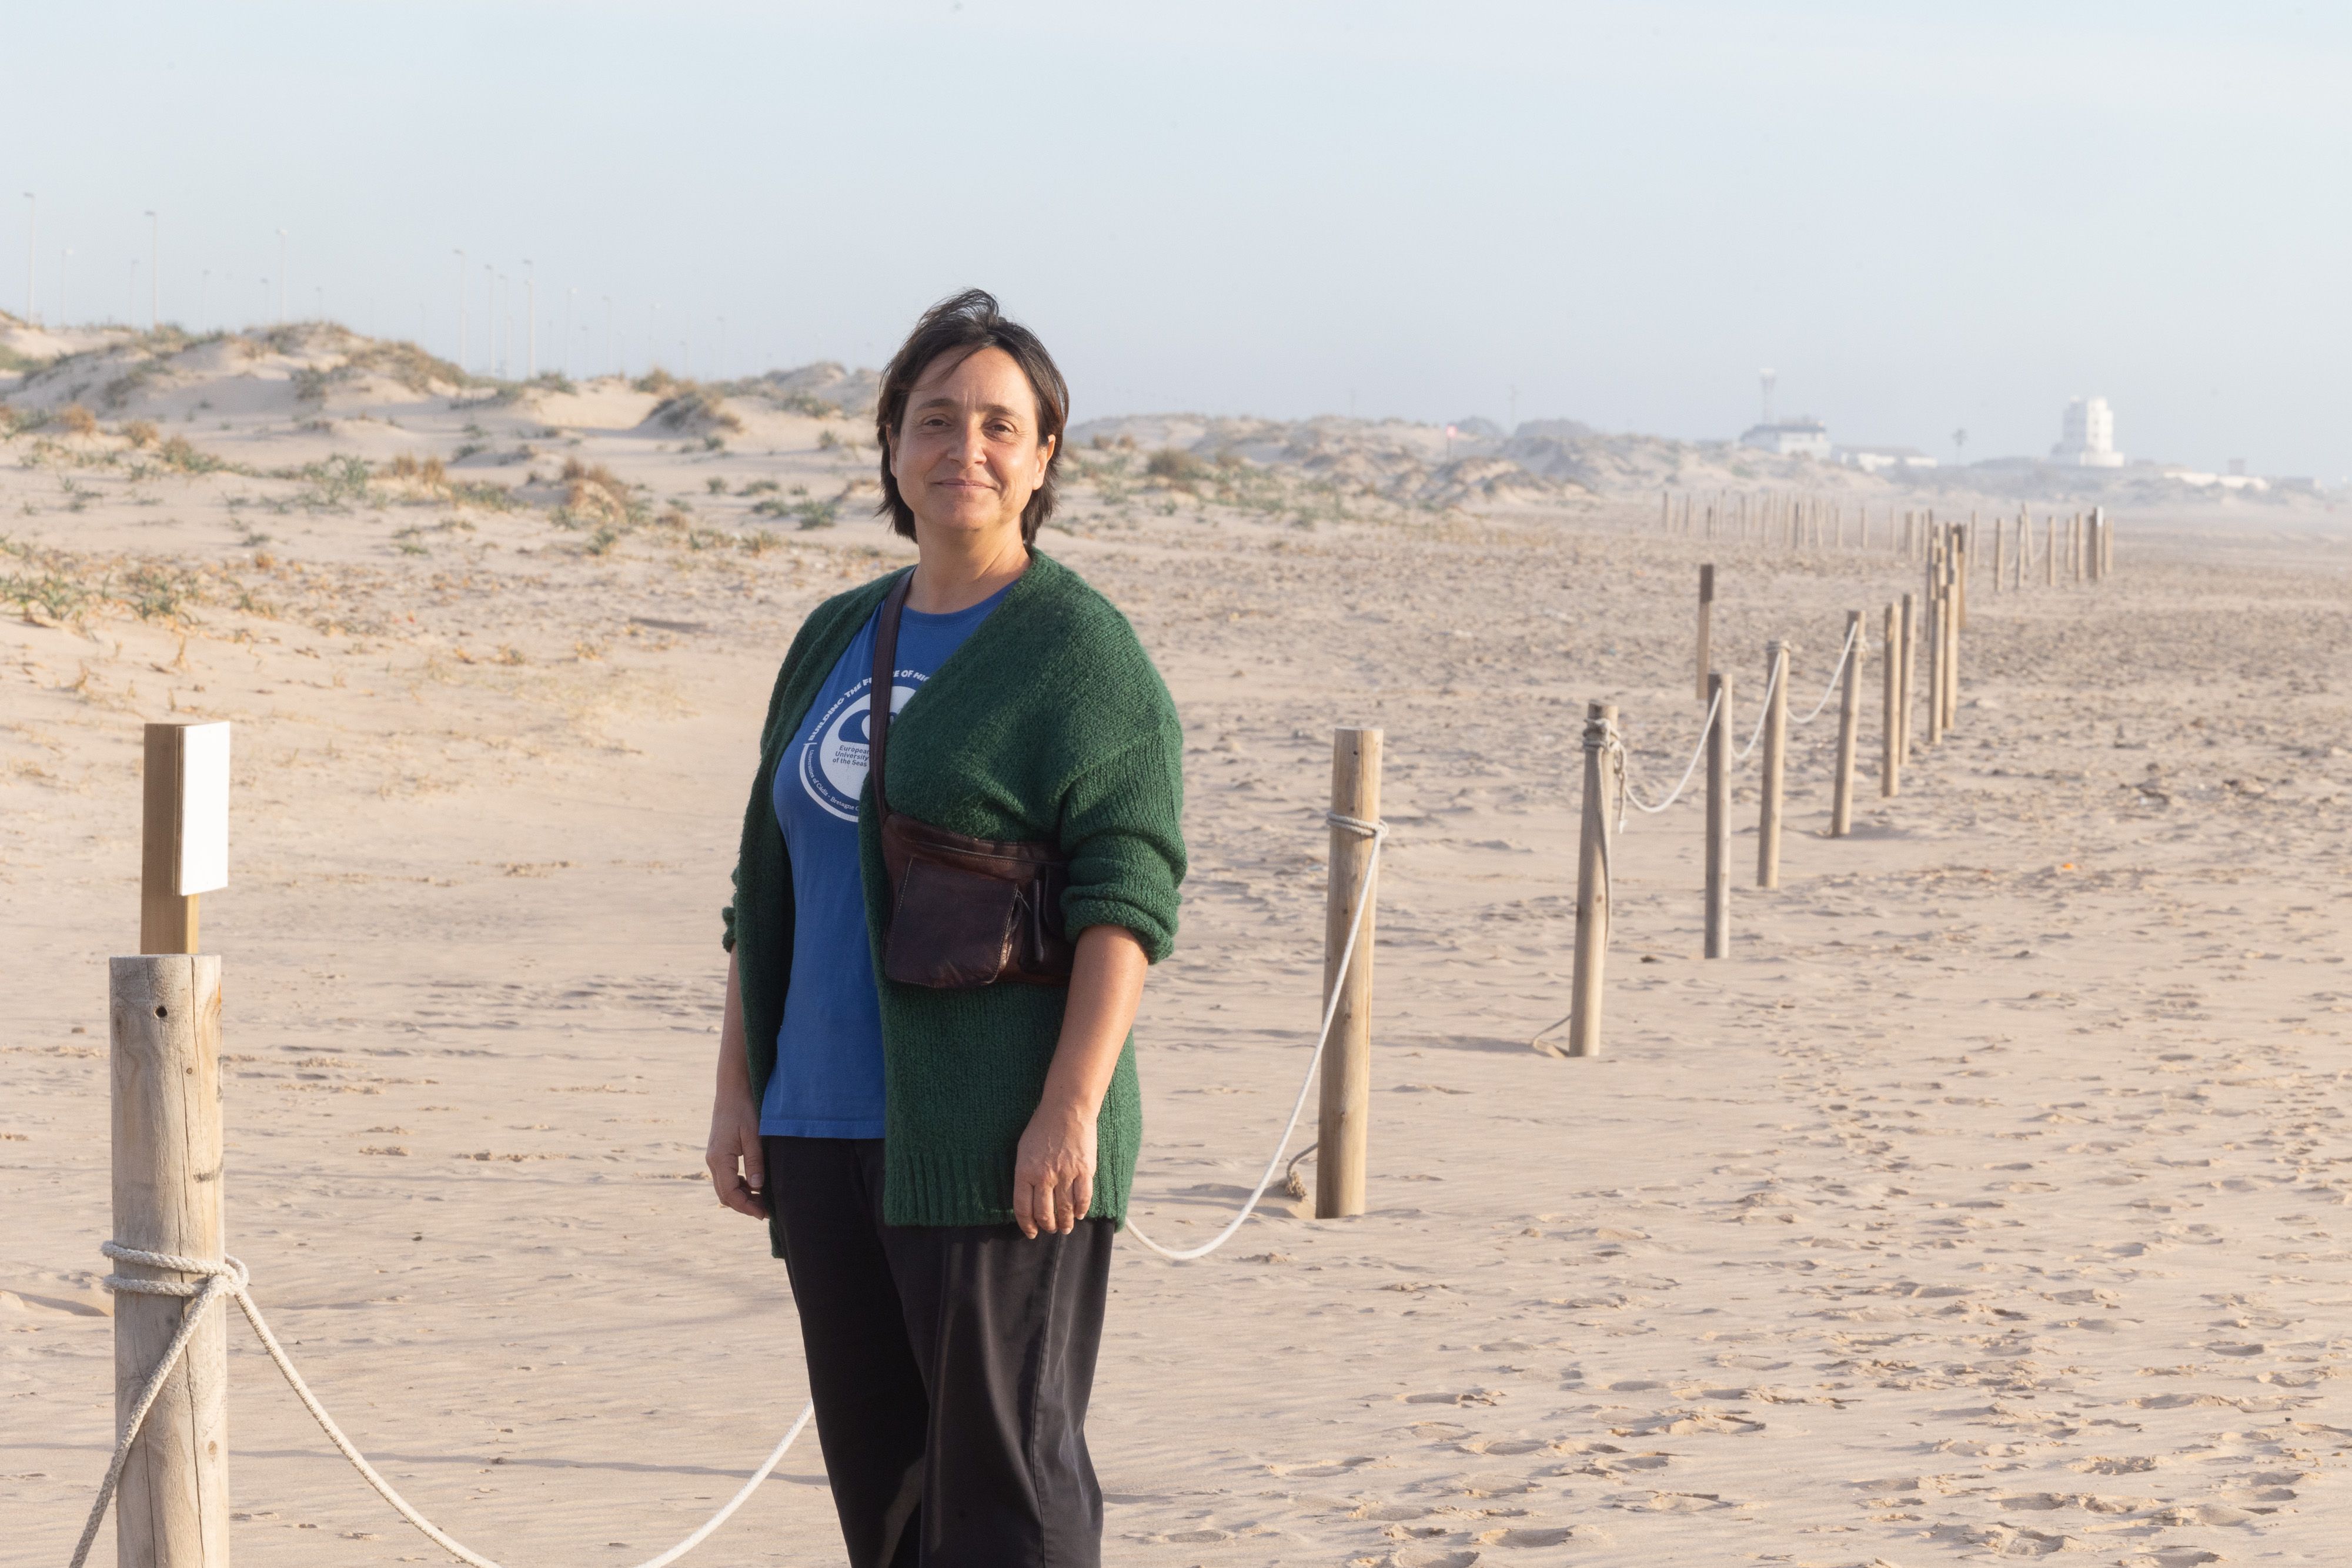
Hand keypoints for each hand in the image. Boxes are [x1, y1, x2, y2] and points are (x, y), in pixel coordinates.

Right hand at [705, 1086, 768, 1220]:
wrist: (732, 1090)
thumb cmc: (744, 1109)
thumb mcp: (753, 1135)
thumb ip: (755, 1161)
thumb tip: (758, 1188)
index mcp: (720, 1158)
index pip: (730, 1193)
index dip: (746, 1207)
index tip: (763, 1214)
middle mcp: (713, 1161)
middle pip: (725, 1195)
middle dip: (744, 1206)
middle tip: (766, 1212)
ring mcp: (714, 1158)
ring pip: (724, 1188)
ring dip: (741, 1197)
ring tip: (762, 1202)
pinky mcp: (719, 1154)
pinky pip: (726, 1178)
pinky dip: (739, 1186)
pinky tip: (754, 1186)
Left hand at [1012, 1101, 1096, 1237]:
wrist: (1067, 1108)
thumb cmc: (1042, 1127)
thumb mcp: (1023, 1150)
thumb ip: (1024, 1174)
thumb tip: (1028, 1198)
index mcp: (1025, 1171)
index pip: (1023, 1208)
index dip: (1027, 1225)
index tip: (1031, 1232)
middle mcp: (1044, 1176)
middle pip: (1045, 1213)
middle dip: (1047, 1226)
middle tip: (1050, 1229)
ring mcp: (1065, 1174)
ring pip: (1065, 1210)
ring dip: (1066, 1223)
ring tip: (1066, 1227)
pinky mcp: (1084, 1170)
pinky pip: (1083, 1198)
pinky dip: (1082, 1210)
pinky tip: (1080, 1214)